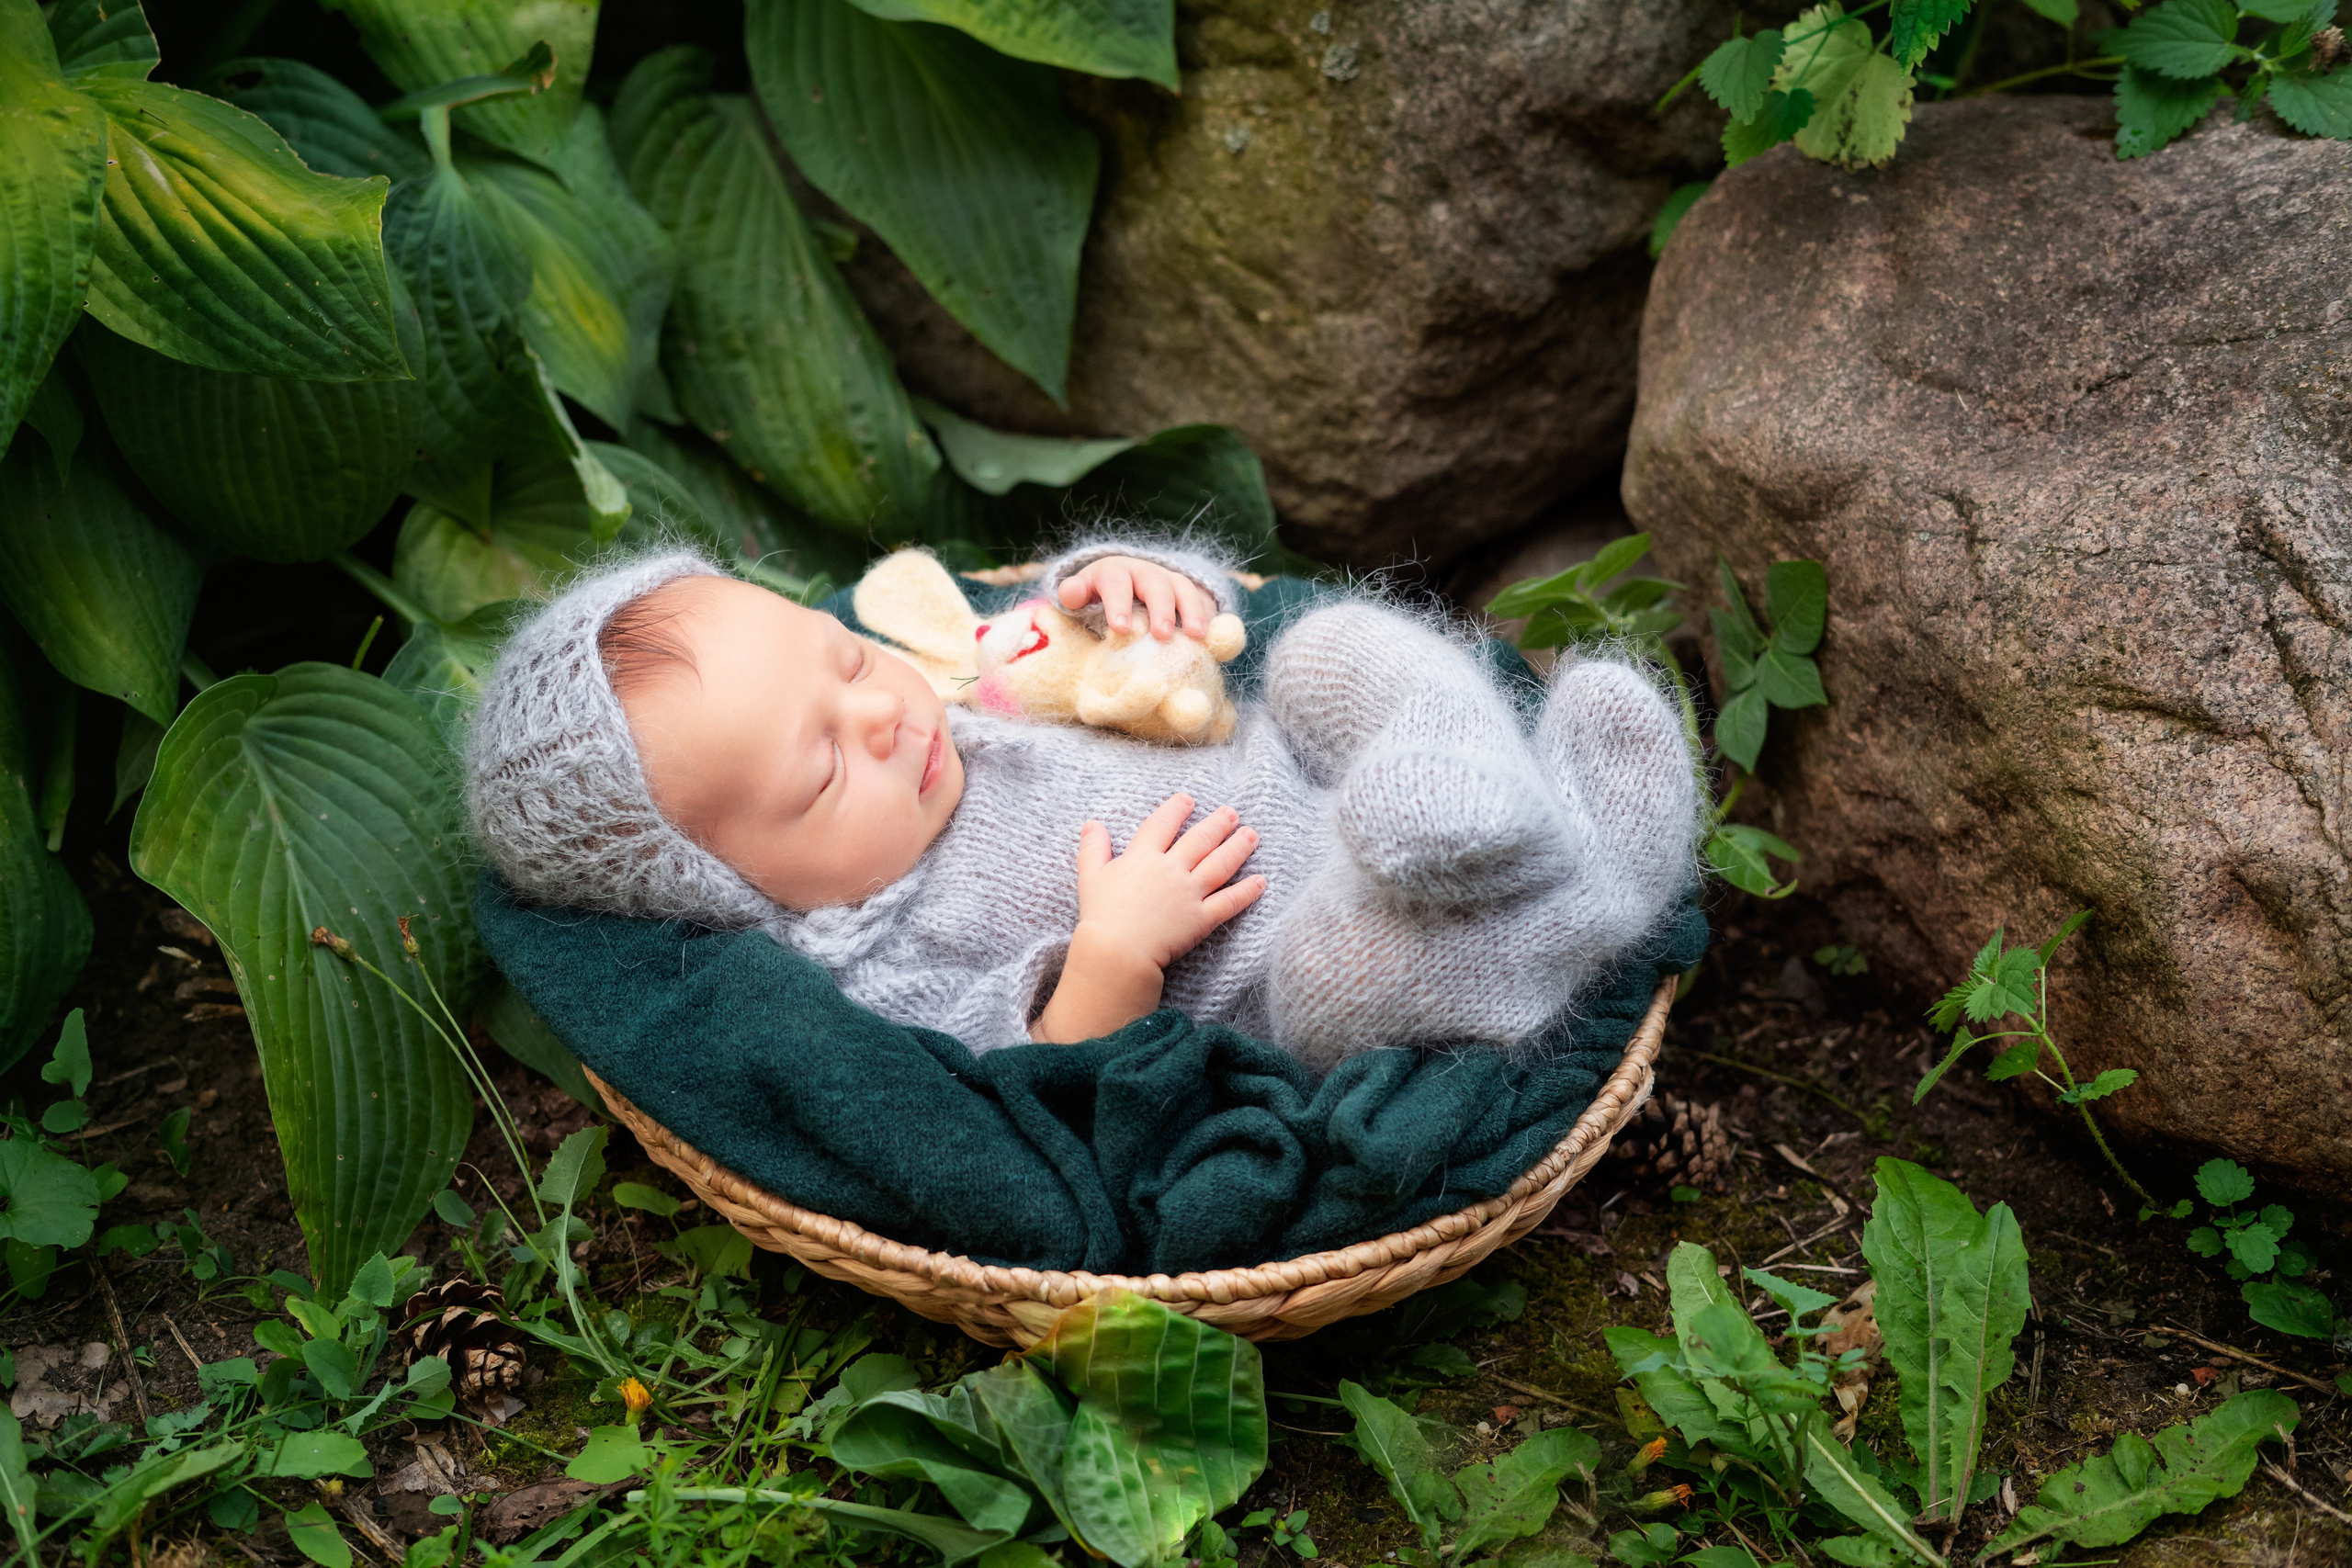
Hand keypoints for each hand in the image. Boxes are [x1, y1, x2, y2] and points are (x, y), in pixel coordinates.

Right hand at [1031, 795, 1265, 1042]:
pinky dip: (1247, 891)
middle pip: (1199, 840)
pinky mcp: (1202, 919)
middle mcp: (1171, 869)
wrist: (1117, 951)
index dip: (1176, 810)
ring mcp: (1189, 893)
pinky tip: (1261, 881)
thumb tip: (1091, 823)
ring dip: (1238, 848)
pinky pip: (1229, 902)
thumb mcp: (1090, 875)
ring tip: (1251, 835)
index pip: (1162, 825)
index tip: (1188, 800)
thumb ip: (1093, 848)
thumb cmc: (1100, 915)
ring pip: (1220, 865)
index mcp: (1143, 857)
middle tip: (1232, 813)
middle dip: (1218, 824)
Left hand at [1058, 555, 1219, 640]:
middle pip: (1154, 584)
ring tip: (1197, 636)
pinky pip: (1203, 599)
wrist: (1123, 586)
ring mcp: (1169, 581)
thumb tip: (1071, 594)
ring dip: (1192, 611)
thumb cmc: (1097, 598)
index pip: (1115, 582)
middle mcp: (1144, 572)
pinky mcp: (1189, 593)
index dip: (1118, 603)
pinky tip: (1211, 635)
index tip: (1120, 629)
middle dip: (1160, 609)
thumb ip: (1074, 594)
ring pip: (1184, 589)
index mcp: (1114, 572)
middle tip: (1162, 635)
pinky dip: (1208, 615)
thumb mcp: (1082, 593)